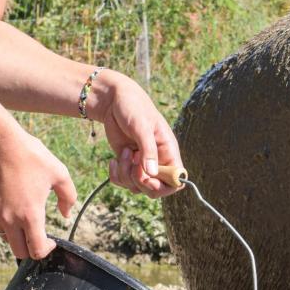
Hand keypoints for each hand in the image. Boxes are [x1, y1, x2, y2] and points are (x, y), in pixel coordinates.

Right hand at [0, 125, 78, 259]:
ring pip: (6, 237)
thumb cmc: (31, 156)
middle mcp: (10, 219)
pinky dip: (6, 220)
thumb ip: (68, 197)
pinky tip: (13, 203)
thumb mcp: (59, 173)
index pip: (37, 250)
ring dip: (17, 234)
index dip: (47, 250)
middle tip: (39, 235)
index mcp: (30, 215)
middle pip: (19, 252)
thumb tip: (65, 214)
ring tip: (26, 217)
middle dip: (31, 248)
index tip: (51, 240)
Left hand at [88, 72, 184, 197]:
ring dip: (125, 176)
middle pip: (155, 189)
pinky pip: (123, 181)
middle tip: (131, 165)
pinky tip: (112, 161)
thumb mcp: (141, 126)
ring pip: (136, 187)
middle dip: (140, 182)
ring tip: (122, 153)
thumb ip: (148, 149)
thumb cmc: (133, 107)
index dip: (164, 186)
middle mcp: (157, 160)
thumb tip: (151, 173)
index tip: (148, 178)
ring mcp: (141, 164)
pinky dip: (116, 176)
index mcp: (168, 151)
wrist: (112, 101)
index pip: (176, 180)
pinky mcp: (127, 164)